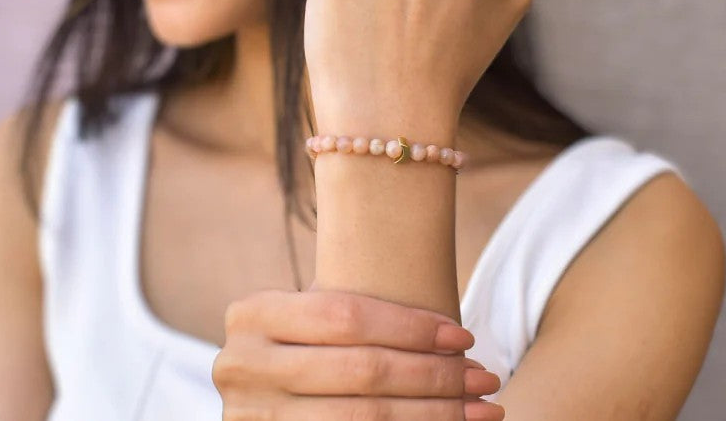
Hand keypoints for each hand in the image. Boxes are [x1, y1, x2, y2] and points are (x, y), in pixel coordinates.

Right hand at [212, 287, 505, 419]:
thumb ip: (350, 318)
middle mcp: (241, 366)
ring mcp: (250, 417)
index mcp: (251, 315)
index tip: (464, 337)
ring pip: (365, 418)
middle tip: (484, 377)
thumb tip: (453, 336)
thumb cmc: (305, 347)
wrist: (260, 397)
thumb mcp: (307, 321)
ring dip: (434, 414)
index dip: (412, 328)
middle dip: (434, 375)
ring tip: (481, 408)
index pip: (348, 316)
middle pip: (362, 370)